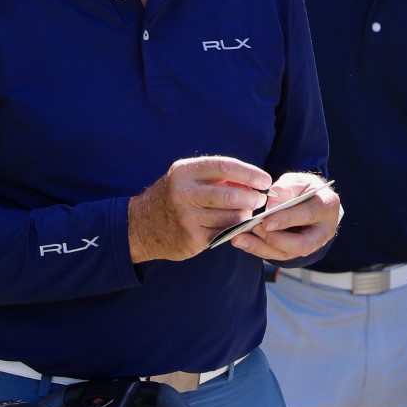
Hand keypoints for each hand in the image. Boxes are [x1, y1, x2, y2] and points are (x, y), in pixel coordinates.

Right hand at [129, 156, 272, 262]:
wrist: (140, 226)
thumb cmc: (173, 197)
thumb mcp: (188, 178)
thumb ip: (217, 177)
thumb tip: (254, 181)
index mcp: (185, 172)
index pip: (225, 167)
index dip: (250, 173)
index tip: (266, 180)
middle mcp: (184, 193)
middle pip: (231, 195)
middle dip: (253, 197)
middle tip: (260, 199)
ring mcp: (187, 218)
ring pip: (231, 217)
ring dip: (245, 215)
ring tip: (246, 212)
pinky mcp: (192, 239)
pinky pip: (224, 233)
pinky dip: (235, 229)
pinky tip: (235, 226)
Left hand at [229, 172, 339, 262]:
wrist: (312, 201)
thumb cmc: (304, 189)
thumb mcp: (298, 180)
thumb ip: (286, 189)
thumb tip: (271, 204)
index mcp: (327, 206)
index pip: (309, 215)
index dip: (287, 219)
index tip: (265, 220)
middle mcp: (323, 231)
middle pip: (302, 244)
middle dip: (275, 239)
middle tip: (254, 229)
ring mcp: (311, 245)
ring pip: (287, 253)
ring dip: (261, 247)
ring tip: (239, 238)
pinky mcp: (295, 251)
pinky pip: (276, 254)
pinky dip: (257, 249)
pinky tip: (241, 241)